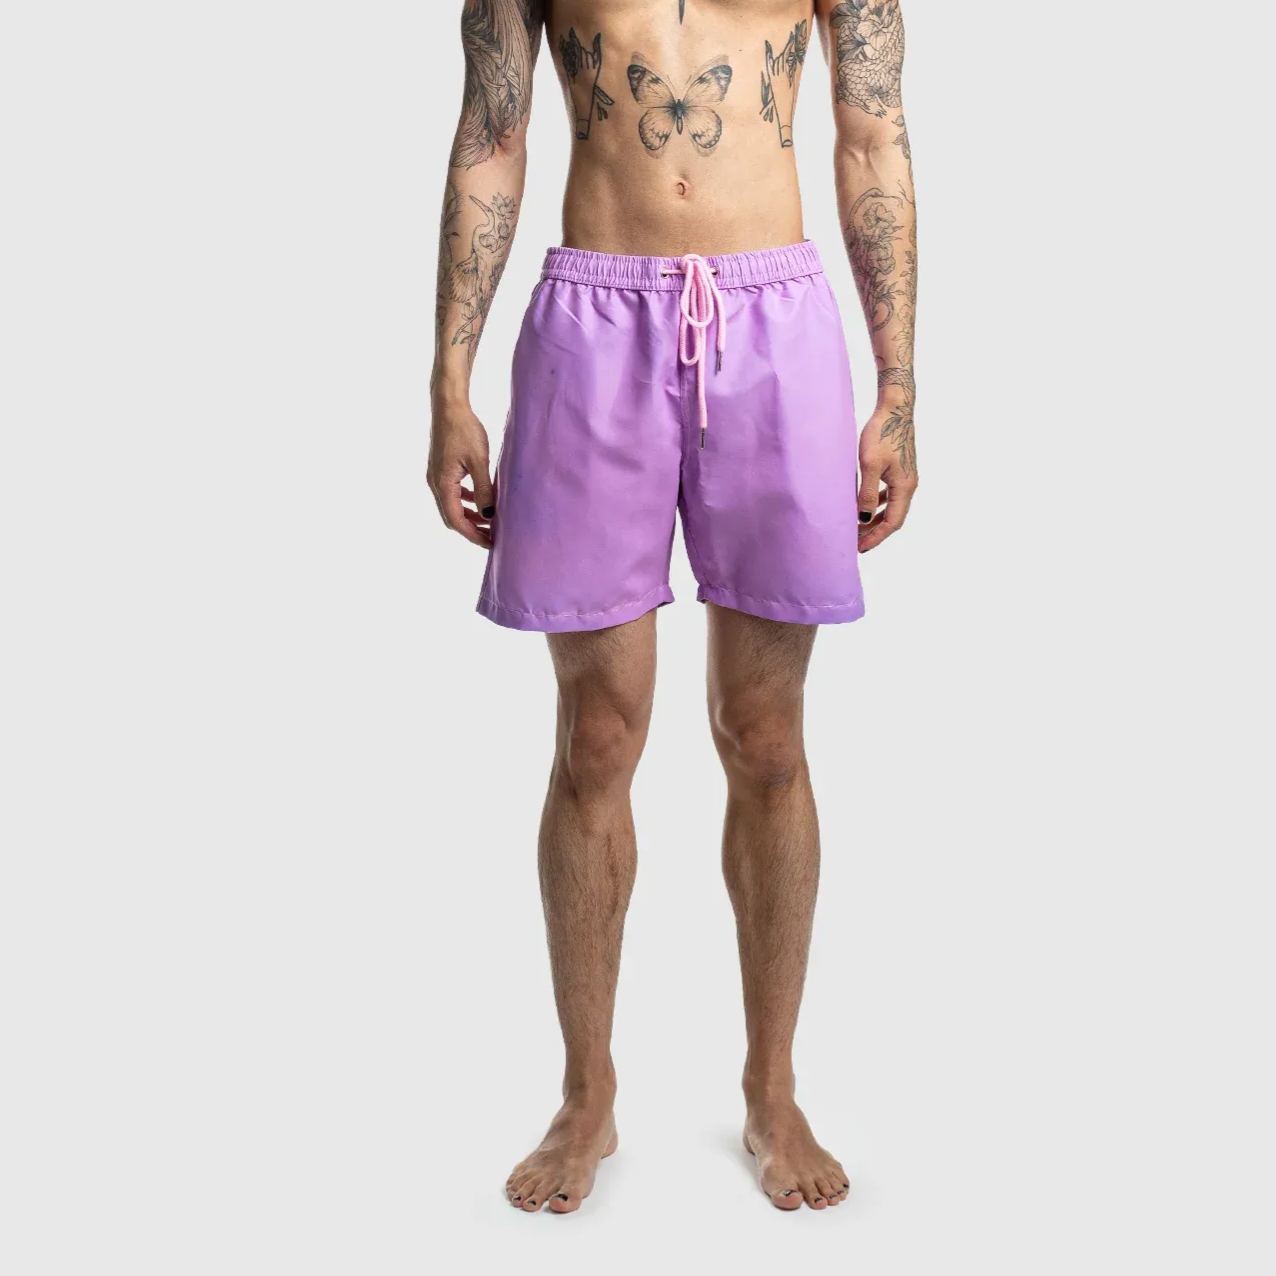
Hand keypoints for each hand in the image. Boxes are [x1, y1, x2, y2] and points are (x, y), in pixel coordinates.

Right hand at [428, 400, 493, 548]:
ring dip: (470, 516)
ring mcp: (436, 476)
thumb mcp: (479, 461)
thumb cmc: (464, 429)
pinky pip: (453, 493)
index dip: (473, 535)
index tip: (490, 543)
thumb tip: (488, 514)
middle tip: (492, 537)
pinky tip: (480, 501)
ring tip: (489, 522)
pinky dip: (466, 501)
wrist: (449, 406)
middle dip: (472, 529)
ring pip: (452, 506)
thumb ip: (484, 489)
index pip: (456, 521)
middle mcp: (435, 483)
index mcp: (442, 484)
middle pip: (452, 517)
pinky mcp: (441, 469)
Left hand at [857, 396, 916, 551]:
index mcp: (905, 487)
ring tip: (858, 529)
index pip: (892, 522)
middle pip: (893, 518)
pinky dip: (877, 505)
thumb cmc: (882, 434)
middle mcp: (909, 485)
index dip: (876, 537)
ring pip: (891, 507)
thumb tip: (863, 519)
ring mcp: (905, 477)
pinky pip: (889, 495)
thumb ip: (866, 493)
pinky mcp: (899, 470)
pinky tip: (866, 506)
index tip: (860, 548)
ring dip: (876, 520)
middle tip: (856, 543)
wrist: (895, 409)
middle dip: (875, 532)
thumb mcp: (869, 465)